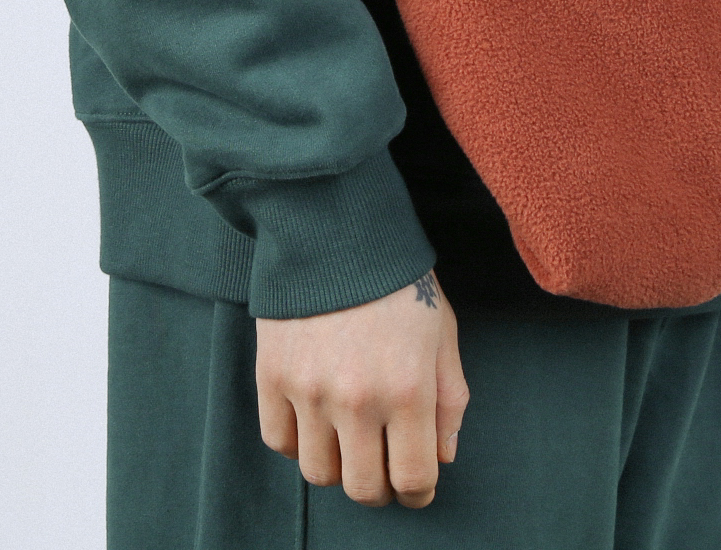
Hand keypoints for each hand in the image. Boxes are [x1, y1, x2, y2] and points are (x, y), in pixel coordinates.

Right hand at [256, 272, 468, 507]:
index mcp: (408, 389)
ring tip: (348, 439)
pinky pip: (280, 441)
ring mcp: (309, 391)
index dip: (418, 492)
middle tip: (383, 468)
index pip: (413, 478)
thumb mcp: (443, 333)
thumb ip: (449, 399)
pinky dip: (298, 442)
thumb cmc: (399, 281)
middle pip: (363, 488)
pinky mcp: (271, 376)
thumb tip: (443, 456)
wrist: (335, 229)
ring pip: (319, 473)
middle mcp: (357, 399)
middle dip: (379, 488)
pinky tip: (315, 420)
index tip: (416, 485)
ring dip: (338, 465)